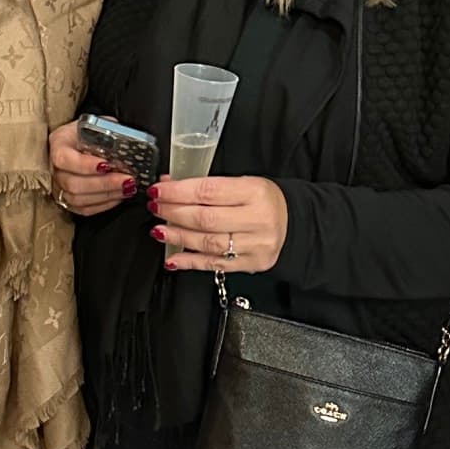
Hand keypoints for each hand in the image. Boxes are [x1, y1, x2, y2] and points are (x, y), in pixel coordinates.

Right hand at [48, 119, 144, 218]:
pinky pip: (84, 209)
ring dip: (106, 195)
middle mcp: (54, 168)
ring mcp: (58, 187)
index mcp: (58, 144)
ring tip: (127, 188)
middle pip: (73, 184)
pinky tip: (119, 196)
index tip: (106, 165)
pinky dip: (104, 205)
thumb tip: (125, 140)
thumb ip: (107, 130)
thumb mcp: (95, 124)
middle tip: (126, 179)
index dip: (84, 165)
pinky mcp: (67, 201)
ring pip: (78, 199)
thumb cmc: (87, 133)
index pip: (64, 159)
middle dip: (103, 184)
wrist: (78, 142)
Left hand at [148, 174, 288, 274]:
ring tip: (159, 230)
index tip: (159, 191)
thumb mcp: (242, 183)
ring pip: (208, 243)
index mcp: (255, 192)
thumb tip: (169, 185)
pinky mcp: (250, 264)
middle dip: (174, 213)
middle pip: (206, 219)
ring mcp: (254, 245)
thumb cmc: (263, 201)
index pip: (209, 191)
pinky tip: (173, 258)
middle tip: (156, 208)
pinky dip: (190, 261)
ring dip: (178, 237)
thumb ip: (207, 186)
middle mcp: (257, 219)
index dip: (178, 192)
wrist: (293, 223)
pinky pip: (214, 264)